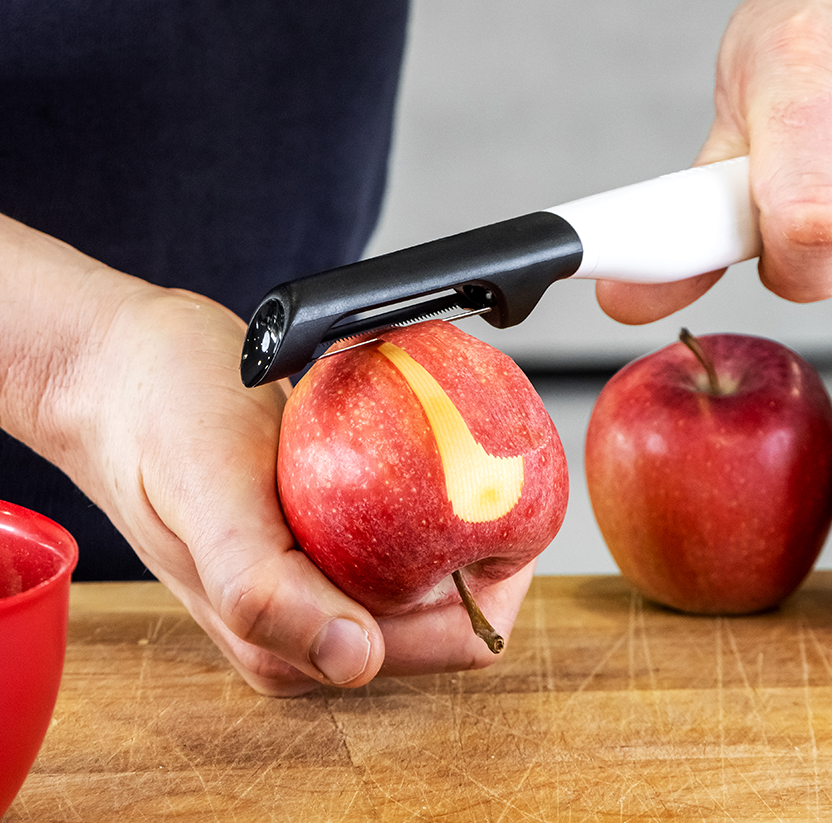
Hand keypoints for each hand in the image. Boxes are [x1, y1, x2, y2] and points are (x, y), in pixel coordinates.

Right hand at [0, 222, 532, 695]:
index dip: (500, 578)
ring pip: (437, 558)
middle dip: (487, 534)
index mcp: (295, 644)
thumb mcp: (210, 494)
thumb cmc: (157, 421)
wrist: (125, 367)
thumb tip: (358, 663)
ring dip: (459, 503)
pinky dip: (428, 478)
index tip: (507, 496)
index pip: (455, 640)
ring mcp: (324, 576)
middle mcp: (318, 621)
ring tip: (455, 435)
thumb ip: (268, 592)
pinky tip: (421, 431)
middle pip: (459, 602)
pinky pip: (407, 519)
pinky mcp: (324, 532)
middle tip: (487, 453)